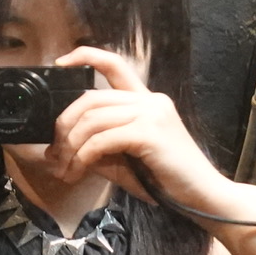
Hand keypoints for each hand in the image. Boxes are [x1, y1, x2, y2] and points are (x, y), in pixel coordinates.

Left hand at [47, 47, 230, 215]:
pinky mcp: (150, 133)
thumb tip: (55, 151)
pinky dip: (84, 156)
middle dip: (64, 126)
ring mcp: (152, 114)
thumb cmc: (164, 180)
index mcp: (145, 100)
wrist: (201, 198)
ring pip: (93, 119)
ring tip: (65, 170)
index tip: (59, 63)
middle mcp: (150, 100)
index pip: (114, 65)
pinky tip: (80, 172)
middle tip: (54, 155)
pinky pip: (103, 139)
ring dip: (71, 147)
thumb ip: (95, 147)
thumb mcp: (123, 160)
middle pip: (91, 98)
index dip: (85, 56)